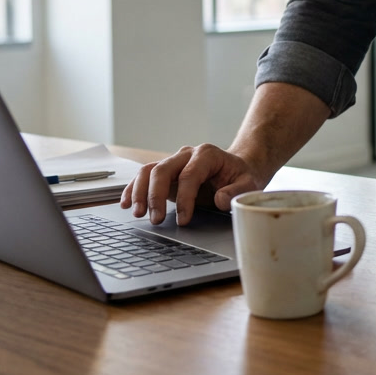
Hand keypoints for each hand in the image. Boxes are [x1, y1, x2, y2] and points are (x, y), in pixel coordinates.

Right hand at [119, 144, 267, 224]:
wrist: (236, 169)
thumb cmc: (241, 177)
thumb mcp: (249, 183)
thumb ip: (237, 191)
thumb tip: (220, 199)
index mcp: (207, 154)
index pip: (189, 175)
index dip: (184, 199)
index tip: (183, 220)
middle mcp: (186, 155)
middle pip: (162, 170)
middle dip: (155, 196)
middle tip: (155, 219)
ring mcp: (174, 162)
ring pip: (148, 171)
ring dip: (139, 192)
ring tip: (137, 214)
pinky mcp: (165, 173)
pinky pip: (144, 177)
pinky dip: (132, 189)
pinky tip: (126, 204)